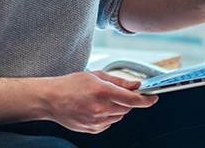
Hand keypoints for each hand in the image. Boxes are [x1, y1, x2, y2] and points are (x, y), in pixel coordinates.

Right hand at [39, 71, 156, 133]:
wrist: (50, 100)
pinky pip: (110, 123)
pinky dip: (108, 116)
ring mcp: (97, 121)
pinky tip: (95, 108)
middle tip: (116, 93)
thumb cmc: (70, 85)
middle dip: (127, 100)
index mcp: (102, 91)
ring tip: (100, 100)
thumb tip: (136, 85)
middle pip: (127, 108)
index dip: (146, 100)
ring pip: (119, 116)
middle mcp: (100, 108)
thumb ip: (118, 81)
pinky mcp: (93, 129)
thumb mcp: (95, 75)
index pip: (132, 99)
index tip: (154, 98)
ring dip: (117, 108)